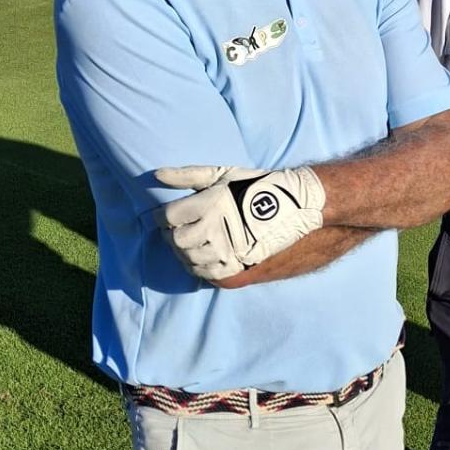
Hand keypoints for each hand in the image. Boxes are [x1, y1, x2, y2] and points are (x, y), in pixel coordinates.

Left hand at [154, 164, 325, 280]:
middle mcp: (216, 229)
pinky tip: (205, 254)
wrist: (293, 208)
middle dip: (172, 235)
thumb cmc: (254, 187)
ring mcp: (226, 252)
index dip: (161, 217)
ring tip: (195, 241)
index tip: (165, 216)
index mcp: (210, 204)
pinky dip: (199, 266)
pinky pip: (204, 274)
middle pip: (175, 240)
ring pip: (188, 259)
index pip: (167, 218)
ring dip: (185, 251)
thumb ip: (186, 176)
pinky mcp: (236, 269)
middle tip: (179, 229)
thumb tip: (156, 176)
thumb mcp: (221, 175)